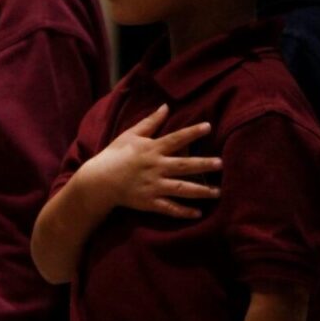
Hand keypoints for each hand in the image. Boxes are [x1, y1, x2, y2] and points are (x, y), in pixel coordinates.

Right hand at [74, 104, 222, 219]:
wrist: (99, 181)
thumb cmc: (115, 155)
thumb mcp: (130, 135)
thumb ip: (150, 122)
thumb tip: (165, 106)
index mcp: (152, 149)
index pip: (176, 139)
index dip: (192, 132)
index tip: (208, 126)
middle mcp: (155, 167)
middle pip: (183, 165)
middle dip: (203, 164)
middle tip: (220, 163)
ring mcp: (153, 186)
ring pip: (181, 189)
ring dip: (200, 191)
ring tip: (217, 192)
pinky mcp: (149, 202)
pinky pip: (169, 208)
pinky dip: (183, 212)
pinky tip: (198, 213)